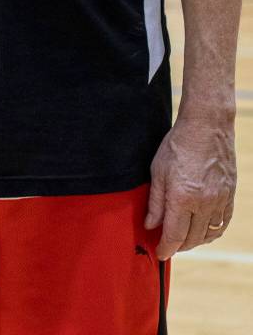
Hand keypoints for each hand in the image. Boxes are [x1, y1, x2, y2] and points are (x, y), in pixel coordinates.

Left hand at [144, 113, 235, 259]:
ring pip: (208, 234)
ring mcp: (219, 200)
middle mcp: (203, 203)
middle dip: (178, 246)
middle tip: (168, 245)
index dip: (166, 248)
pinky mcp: (229, 195)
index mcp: (182, 198)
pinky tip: (203, 231)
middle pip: (192, 239)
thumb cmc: (178, 145)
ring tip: (183, 240)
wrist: (206, 127)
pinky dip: (212, 232)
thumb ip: (155, 202)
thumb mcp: (158, 171)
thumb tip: (150, 225)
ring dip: (195, 241)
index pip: (174, 235)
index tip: (159, 253)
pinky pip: (223, 223)